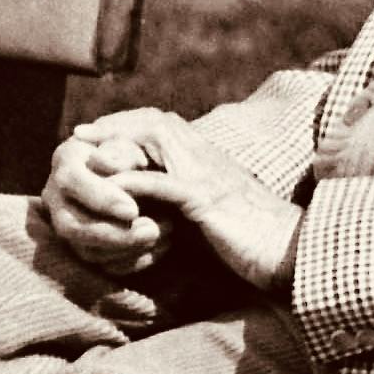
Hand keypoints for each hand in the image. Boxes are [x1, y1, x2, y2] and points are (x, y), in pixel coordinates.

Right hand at [36, 115, 164, 275]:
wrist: (149, 170)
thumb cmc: (142, 147)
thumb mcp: (137, 137)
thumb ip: (122, 147)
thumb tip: (104, 162)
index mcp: (67, 158)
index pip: (72, 181)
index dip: (100, 199)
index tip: (133, 210)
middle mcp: (57, 193)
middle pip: (71, 226)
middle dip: (112, 234)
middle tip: (151, 231)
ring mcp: (68, 222)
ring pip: (85, 251)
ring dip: (125, 249)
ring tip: (160, 236)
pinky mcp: (84, 244)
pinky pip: (100, 265)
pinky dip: (130, 261)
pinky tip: (158, 247)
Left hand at [107, 116, 304, 298]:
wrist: (292, 252)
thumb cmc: (257, 240)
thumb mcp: (217, 213)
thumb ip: (191, 202)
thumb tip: (164, 206)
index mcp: (210, 158)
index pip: (165, 123)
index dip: (128, 123)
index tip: (96, 134)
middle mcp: (209, 157)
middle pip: (155, 121)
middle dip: (114, 125)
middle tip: (80, 136)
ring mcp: (209, 175)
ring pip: (157, 139)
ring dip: (118, 144)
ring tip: (88, 156)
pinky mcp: (208, 201)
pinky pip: (163, 183)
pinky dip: (134, 182)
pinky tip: (112, 188)